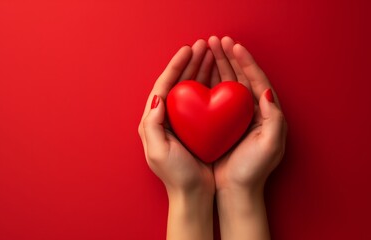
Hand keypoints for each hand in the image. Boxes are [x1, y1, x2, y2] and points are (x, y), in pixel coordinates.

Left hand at [138, 39, 214, 239]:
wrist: (193, 195)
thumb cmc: (176, 175)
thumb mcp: (158, 152)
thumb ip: (152, 124)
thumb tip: (157, 97)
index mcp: (154, 121)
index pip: (163, 85)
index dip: (175, 66)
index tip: (187, 50)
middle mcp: (167, 117)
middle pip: (178, 83)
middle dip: (189, 63)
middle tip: (202, 46)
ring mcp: (183, 121)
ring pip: (191, 88)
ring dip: (200, 70)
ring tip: (210, 54)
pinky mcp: (197, 127)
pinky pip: (203, 100)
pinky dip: (210, 86)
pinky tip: (218, 77)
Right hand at [208, 36, 286, 239]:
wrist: (237, 190)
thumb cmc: (254, 170)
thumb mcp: (270, 145)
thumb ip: (273, 118)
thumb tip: (268, 92)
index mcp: (266, 112)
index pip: (256, 79)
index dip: (245, 61)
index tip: (234, 46)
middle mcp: (250, 110)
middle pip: (239, 77)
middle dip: (228, 57)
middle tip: (216, 41)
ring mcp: (234, 116)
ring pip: (225, 84)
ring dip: (217, 65)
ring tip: (207, 49)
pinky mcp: (220, 123)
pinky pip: (213, 97)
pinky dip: (207, 83)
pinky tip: (199, 73)